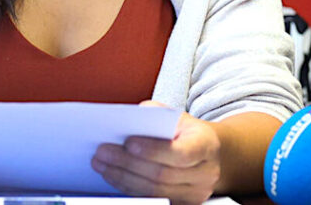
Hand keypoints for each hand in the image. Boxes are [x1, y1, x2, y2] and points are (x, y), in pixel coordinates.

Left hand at [93, 107, 219, 204]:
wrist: (209, 154)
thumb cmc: (186, 132)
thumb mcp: (176, 116)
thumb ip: (154, 115)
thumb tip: (127, 120)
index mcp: (205, 145)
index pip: (180, 153)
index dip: (153, 150)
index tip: (128, 143)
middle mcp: (205, 174)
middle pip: (162, 174)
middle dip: (128, 164)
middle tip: (103, 152)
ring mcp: (195, 193)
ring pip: (155, 190)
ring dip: (123, 177)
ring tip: (101, 164)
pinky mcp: (183, 204)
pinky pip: (152, 199)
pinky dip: (129, 188)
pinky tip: (113, 176)